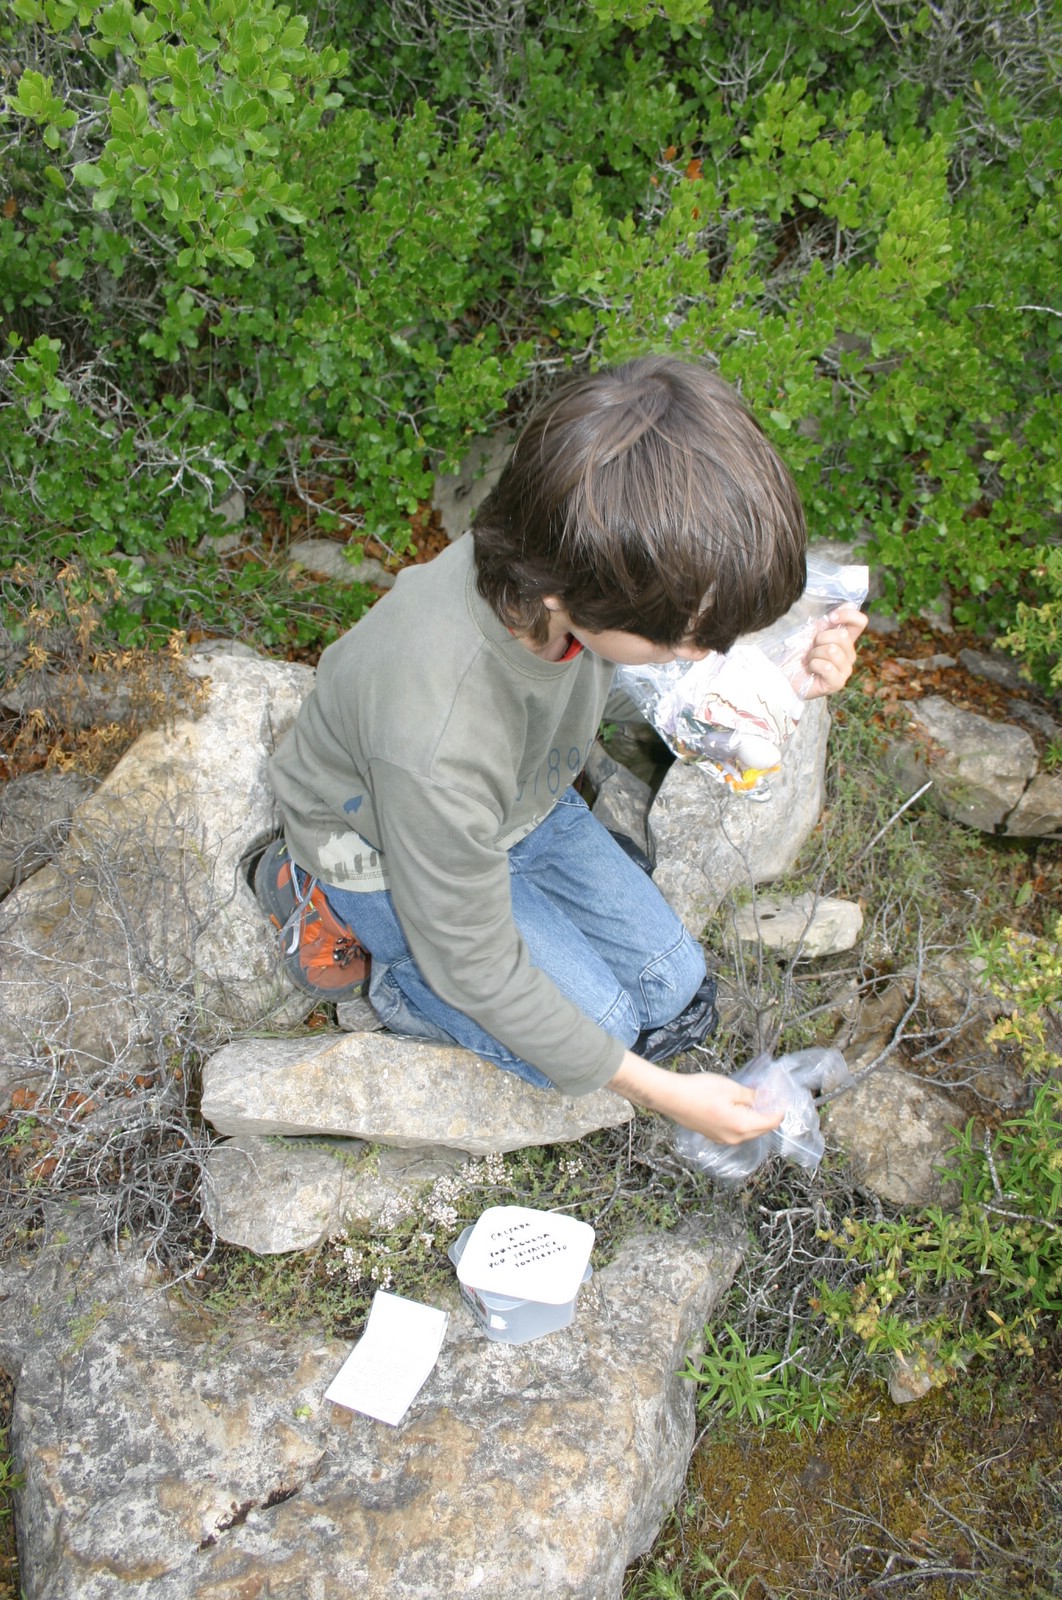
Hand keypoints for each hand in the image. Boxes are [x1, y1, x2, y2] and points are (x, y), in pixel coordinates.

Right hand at [607, 1052, 783, 1143]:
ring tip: (755, 1100)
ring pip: (748, 1132)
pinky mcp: (714, 1136)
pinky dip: (743, 1121)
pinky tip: (739, 1107)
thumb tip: (763, 1099)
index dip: (780, 1109)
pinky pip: (736, 1132)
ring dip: (755, 1118)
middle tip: (771, 1097)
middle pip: (761, 1129)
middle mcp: (735, 1138)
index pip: (771, 1122)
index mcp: (742, 1126)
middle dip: (769, 1115)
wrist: (672, 1098)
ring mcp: (723, 1139)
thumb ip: (751, 1096)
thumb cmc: (701, 1090)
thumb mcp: (731, 1088)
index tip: (784, 1097)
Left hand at [800, 602, 867, 698]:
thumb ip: (831, 619)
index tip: (831, 618)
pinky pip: (827, 667)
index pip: (860, 623)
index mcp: (845, 640)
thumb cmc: (797, 651)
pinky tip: (811, 670)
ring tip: (809, 660)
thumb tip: (851, 603)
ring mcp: (844, 670)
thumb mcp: (812, 630)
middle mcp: (849, 654)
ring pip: (833, 651)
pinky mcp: (837, 683)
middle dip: (820, 639)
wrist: (783, 672)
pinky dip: (814, 665)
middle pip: (843, 636)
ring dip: (814, 654)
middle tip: (811, 648)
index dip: (848, 616)